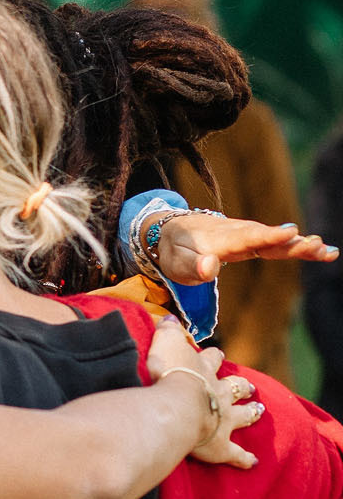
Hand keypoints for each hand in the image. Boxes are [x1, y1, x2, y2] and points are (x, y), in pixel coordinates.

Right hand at [144, 320, 259, 468]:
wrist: (178, 407)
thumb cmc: (168, 375)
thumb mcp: (165, 343)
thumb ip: (168, 330)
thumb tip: (170, 318)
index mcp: (204, 371)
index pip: (212, 359)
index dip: (214, 357)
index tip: (216, 354)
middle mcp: (220, 393)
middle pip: (235, 387)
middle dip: (242, 386)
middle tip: (249, 386)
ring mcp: (224, 419)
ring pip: (243, 415)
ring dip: (251, 413)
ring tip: (258, 411)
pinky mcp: (220, 444)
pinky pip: (235, 453)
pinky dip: (244, 458)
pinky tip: (252, 462)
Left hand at [153, 213, 336, 284]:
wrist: (172, 231)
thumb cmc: (176, 251)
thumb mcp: (177, 263)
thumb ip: (193, 266)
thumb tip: (209, 266)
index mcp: (218, 240)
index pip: (244, 238)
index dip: (266, 236)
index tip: (289, 233)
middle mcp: (237, 233)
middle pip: (266, 238)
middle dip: (290, 242)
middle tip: (317, 245)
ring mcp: (247, 234)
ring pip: (276, 239)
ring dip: (301, 244)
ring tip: (326, 250)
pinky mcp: (254, 238)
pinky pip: (278, 242)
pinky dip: (299, 245)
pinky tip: (323, 251)